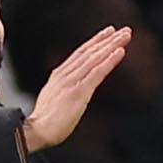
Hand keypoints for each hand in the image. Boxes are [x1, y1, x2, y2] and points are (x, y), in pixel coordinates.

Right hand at [22, 27, 131, 152]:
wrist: (36, 132)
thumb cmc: (46, 122)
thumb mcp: (55, 99)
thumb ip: (64, 89)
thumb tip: (73, 89)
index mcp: (59, 75)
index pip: (80, 54)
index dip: (95, 42)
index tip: (108, 33)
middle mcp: (65, 74)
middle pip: (89, 52)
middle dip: (107, 40)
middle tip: (124, 30)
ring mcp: (71, 82)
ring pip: (95, 58)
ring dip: (111, 45)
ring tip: (126, 36)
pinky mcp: (78, 92)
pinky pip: (97, 73)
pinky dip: (109, 61)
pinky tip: (120, 52)